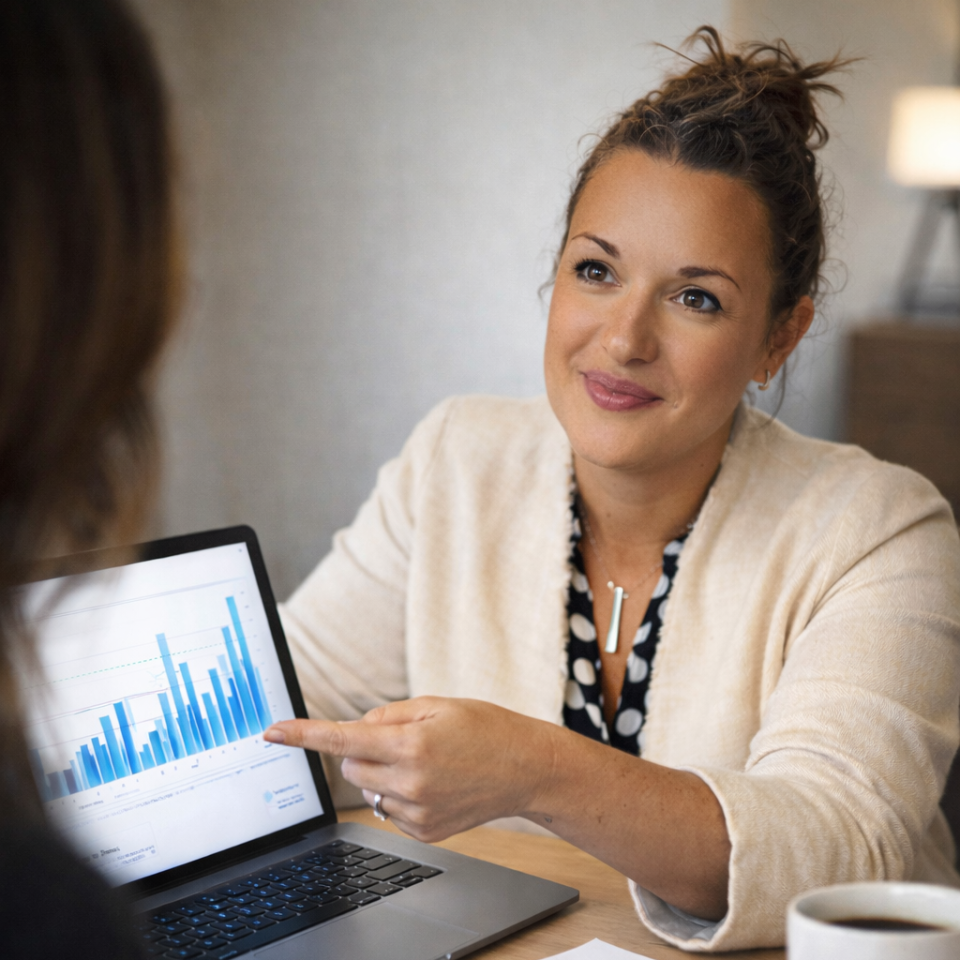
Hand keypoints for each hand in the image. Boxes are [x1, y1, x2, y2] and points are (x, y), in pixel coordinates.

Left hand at [264, 697, 554, 841]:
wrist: (524, 768)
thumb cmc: (484, 728)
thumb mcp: (436, 704)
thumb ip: (389, 714)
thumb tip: (356, 731)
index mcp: (411, 744)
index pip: (343, 738)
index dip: (302, 734)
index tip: (272, 731)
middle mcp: (410, 781)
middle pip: (351, 764)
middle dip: (363, 749)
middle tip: (402, 740)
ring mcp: (418, 811)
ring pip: (369, 788)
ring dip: (383, 772)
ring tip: (427, 762)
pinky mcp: (425, 831)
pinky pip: (389, 809)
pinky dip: (400, 793)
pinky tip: (433, 784)